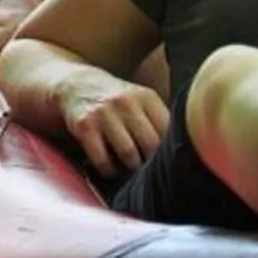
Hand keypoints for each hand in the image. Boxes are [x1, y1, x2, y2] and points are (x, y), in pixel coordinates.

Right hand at [56, 74, 170, 180]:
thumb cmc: (117, 101)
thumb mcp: (140, 100)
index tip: (169, 162)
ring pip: (129, 154)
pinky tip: (111, 168)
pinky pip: (102, 158)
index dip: (170, 151)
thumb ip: (159, 120)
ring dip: (131, 168)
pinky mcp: (85, 126)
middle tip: (151, 172)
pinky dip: (109, 169)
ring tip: (132, 171)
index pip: (169, 131)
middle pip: (151, 144)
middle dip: (152, 163)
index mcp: (146, 97)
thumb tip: (182, 152)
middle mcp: (126, 103)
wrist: (75, 85)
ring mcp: (104, 113)